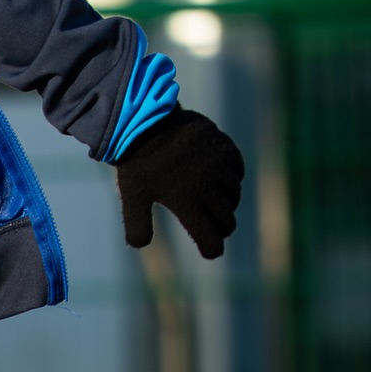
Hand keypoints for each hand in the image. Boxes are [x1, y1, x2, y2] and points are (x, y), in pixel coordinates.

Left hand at [114, 106, 244, 259]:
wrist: (146, 121)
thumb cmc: (137, 161)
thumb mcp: (132, 195)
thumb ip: (136, 224)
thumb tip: (139, 246)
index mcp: (187, 203)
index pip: (211, 240)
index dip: (211, 249)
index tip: (210, 250)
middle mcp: (209, 188)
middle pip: (226, 221)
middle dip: (220, 228)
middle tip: (213, 229)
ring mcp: (220, 167)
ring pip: (234, 196)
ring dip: (226, 203)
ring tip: (214, 204)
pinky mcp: (225, 148)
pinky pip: (239, 171)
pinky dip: (233, 178)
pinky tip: (221, 179)